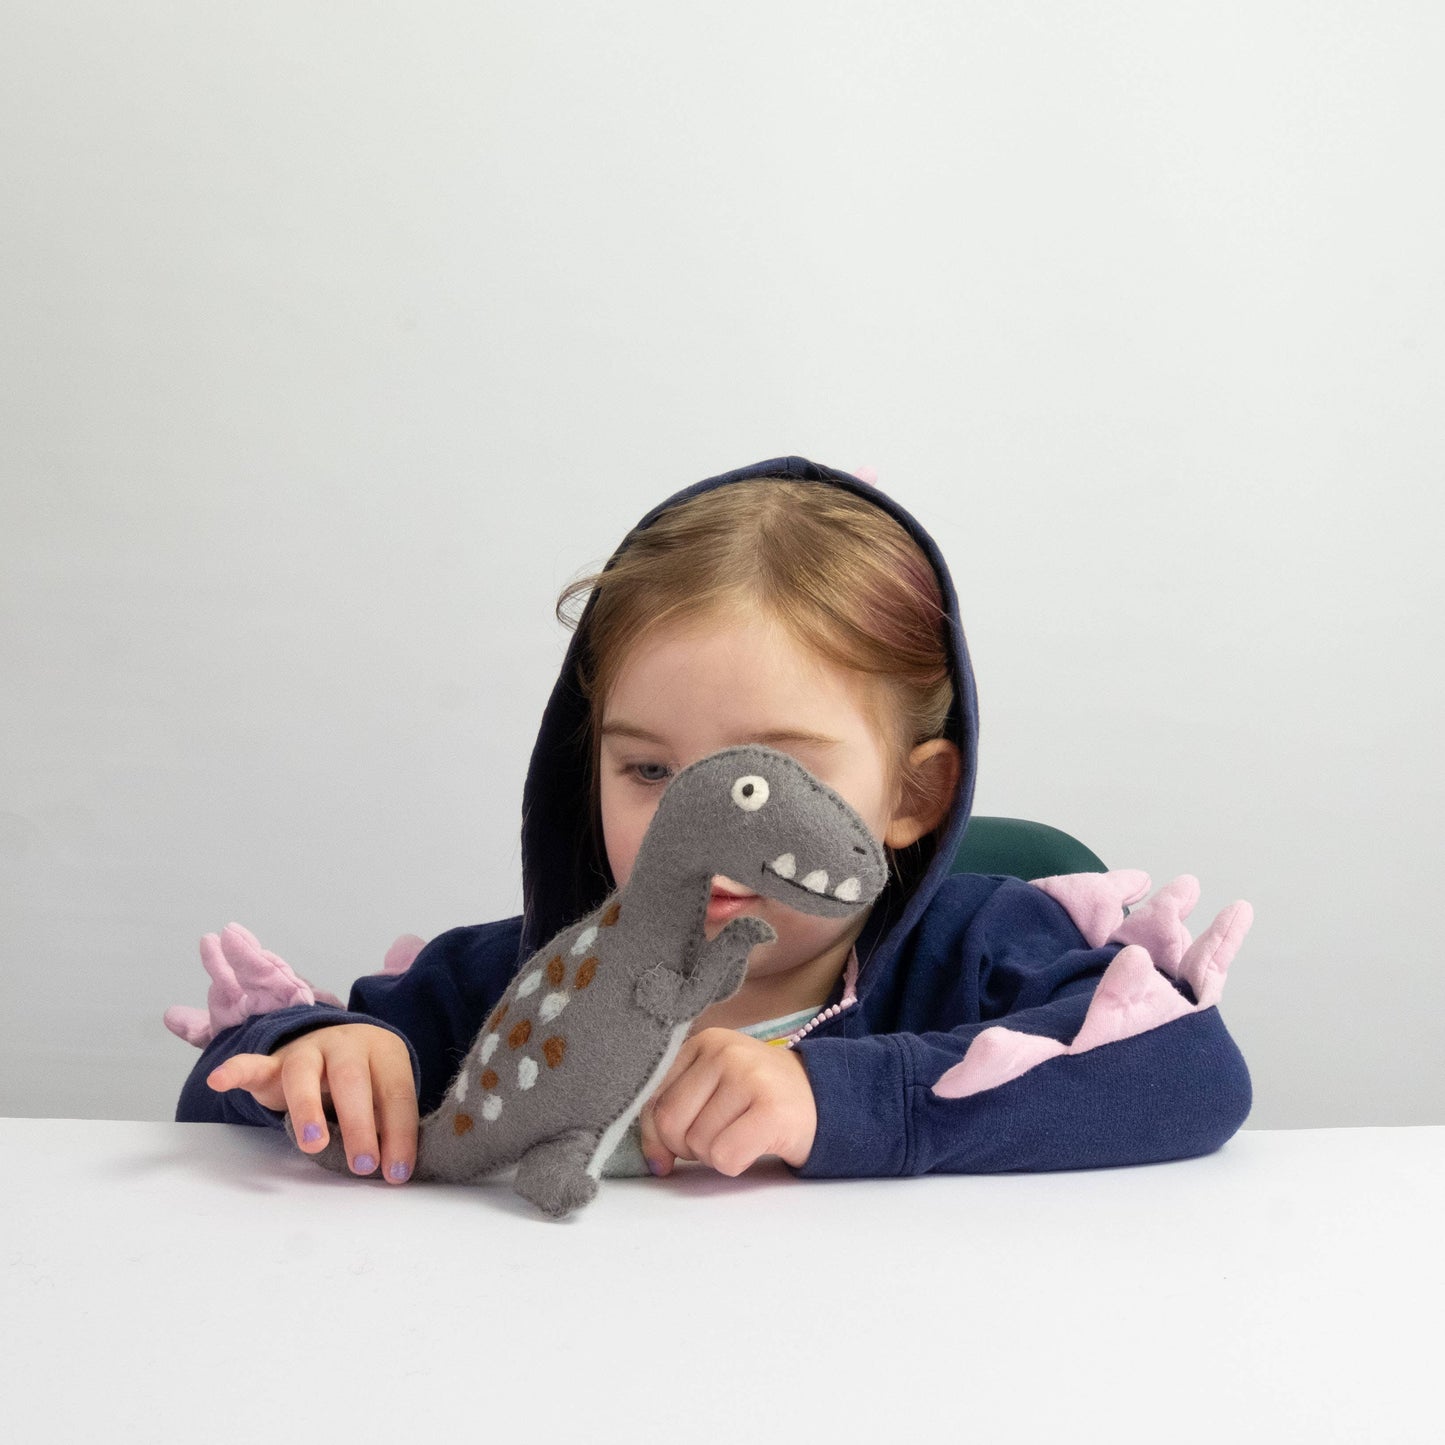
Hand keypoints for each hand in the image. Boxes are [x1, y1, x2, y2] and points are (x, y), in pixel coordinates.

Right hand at [206, 1023, 417, 1183]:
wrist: (340, 1040)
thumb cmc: (369, 1080)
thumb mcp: (386, 1095)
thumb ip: (390, 1126)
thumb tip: (397, 1171)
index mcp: (383, 1051)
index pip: (394, 1092)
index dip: (399, 1133)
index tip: (397, 1172)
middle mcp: (346, 1045)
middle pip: (351, 1080)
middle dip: (359, 1124)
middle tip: (364, 1165)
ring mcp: (308, 1051)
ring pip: (303, 1075)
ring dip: (308, 1110)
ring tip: (314, 1145)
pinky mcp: (274, 1063)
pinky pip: (252, 1065)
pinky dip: (235, 1071)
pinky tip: (219, 1080)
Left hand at [639, 1028, 816, 1177]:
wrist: (825, 1097)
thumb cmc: (759, 1098)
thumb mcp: (714, 1089)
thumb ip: (675, 1112)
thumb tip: (654, 1162)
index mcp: (703, 1043)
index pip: (653, 1100)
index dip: (658, 1136)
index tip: (674, 1150)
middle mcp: (724, 1052)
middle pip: (671, 1124)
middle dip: (688, 1147)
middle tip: (719, 1137)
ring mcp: (749, 1077)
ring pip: (699, 1145)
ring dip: (717, 1155)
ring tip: (743, 1135)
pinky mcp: (771, 1109)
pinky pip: (725, 1157)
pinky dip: (737, 1164)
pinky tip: (756, 1145)